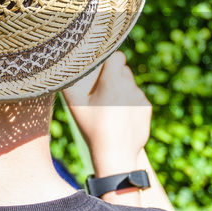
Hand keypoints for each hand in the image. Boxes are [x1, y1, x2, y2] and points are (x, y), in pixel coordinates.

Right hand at [63, 52, 151, 177]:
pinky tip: (120, 117)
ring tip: (110, 108)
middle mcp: (129, 86)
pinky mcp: (146, 108)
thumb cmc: (92, 128)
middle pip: (123, 70)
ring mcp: (140, 97)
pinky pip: (137, 98)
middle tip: (102, 92)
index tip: (101, 70)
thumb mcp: (75, 106)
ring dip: (122, 90)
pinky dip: (130, 103)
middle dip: (114, 77)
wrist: (115, 154)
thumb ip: (69, 83)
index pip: (117, 56)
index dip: (109, 60)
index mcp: (112, 81)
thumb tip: (64, 68)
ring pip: (130, 85)